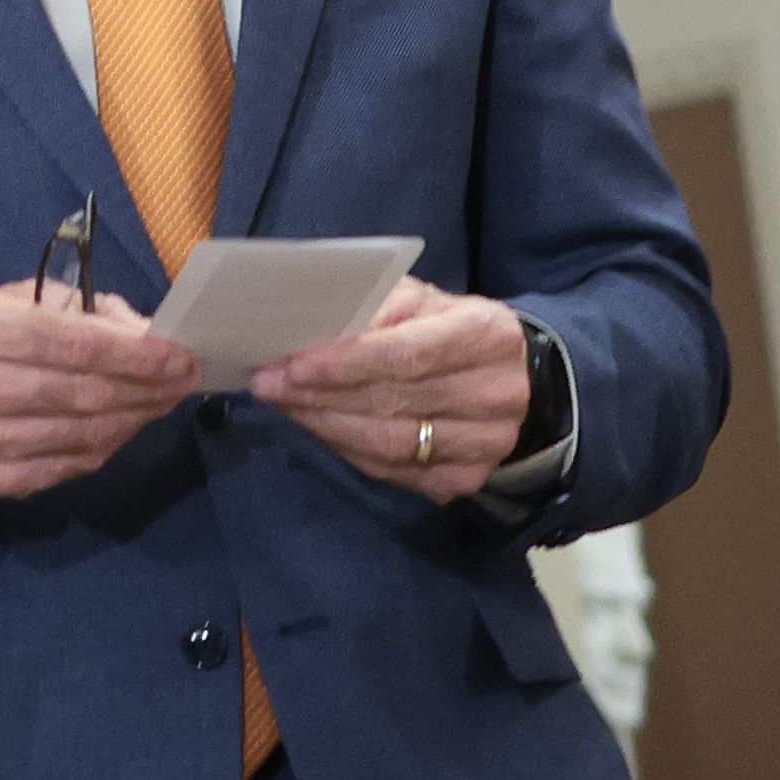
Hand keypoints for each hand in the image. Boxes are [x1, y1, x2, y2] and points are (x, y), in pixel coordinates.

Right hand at [0, 279, 212, 501]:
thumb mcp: (9, 299)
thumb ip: (78, 309)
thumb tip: (145, 331)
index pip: (77, 345)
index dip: (137, 353)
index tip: (180, 353)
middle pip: (88, 393)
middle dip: (149, 385)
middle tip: (186, 377)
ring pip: (88, 433)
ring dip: (139, 415)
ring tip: (166, 397)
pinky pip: (75, 463)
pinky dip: (111, 442)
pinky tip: (129, 422)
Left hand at [263, 283, 535, 509]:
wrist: (510, 377)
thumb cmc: (449, 328)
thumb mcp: (421, 301)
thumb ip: (374, 308)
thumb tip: (311, 327)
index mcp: (486, 333)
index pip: (407, 354)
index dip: (346, 363)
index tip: (293, 365)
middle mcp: (496, 393)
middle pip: (394, 402)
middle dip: (322, 394)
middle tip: (269, 384)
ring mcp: (487, 443)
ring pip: (391, 444)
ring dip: (327, 426)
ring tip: (286, 405)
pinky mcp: (468, 479)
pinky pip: (394, 472)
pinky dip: (348, 450)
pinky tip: (320, 428)